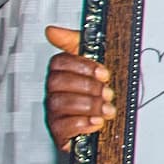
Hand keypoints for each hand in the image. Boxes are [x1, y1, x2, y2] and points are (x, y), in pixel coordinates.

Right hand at [45, 25, 113, 150]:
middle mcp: (55, 92)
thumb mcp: (95, 60)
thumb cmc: (99, 90)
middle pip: (58, 82)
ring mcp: (54, 113)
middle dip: (87, 87)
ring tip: (107, 109)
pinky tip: (96, 122)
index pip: (59, 62)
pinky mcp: (59, 133)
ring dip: (88, 105)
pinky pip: (62, 127)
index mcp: (62, 74)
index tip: (104, 72)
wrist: (112, 122)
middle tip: (107, 92)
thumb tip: (51, 31)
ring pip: (60, 103)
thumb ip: (75, 42)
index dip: (82, 66)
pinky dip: (82, 124)